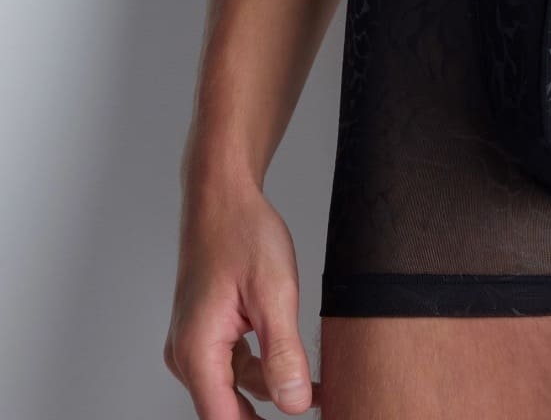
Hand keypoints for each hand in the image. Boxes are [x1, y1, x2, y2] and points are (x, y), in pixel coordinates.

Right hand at [164, 177, 320, 415]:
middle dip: (270, 413)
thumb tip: (295, 405)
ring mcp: (194, 344)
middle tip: (315, 406)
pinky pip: (234, 367)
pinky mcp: (205, 334)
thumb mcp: (275, 293)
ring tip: (320, 390)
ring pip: (235, 389)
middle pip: (228, 411)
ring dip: (274, 391)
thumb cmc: (242, 233)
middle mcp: (187, 355)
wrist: (222, 196)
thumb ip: (283, 354)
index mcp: (198, 351)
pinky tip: (298, 369)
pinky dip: (264, 370)